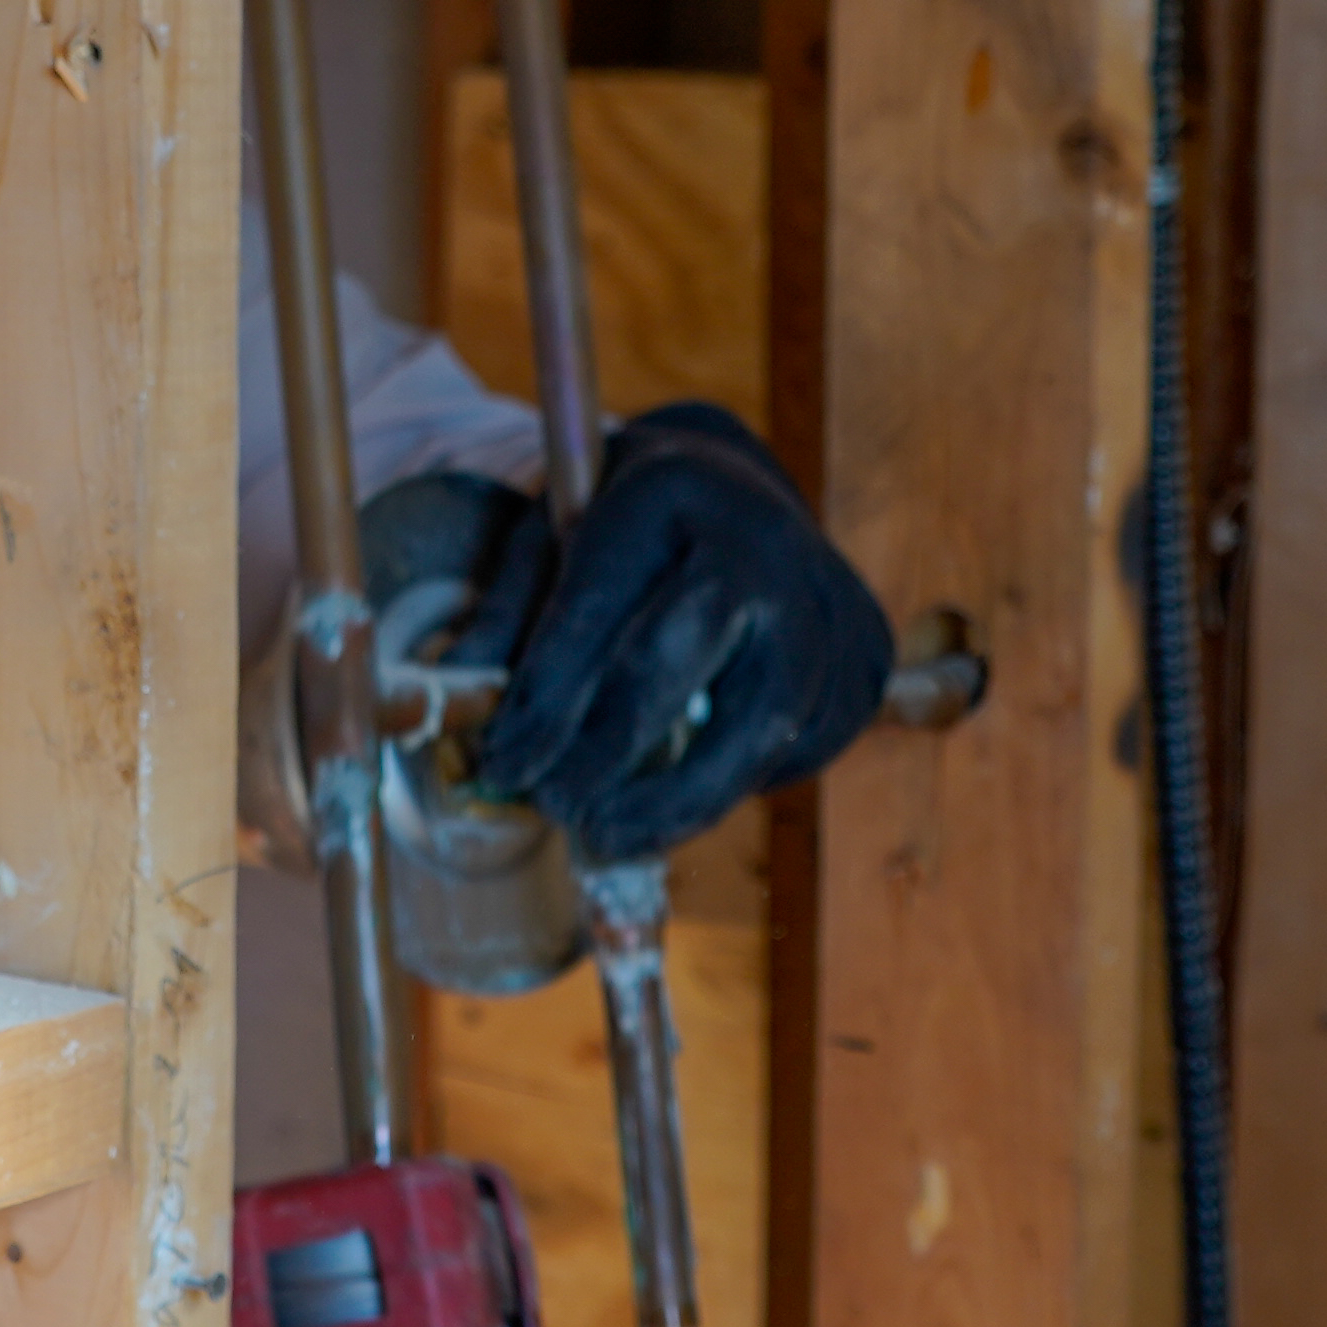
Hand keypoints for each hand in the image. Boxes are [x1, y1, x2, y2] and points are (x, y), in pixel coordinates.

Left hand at [448, 404, 894, 865]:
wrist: (741, 491)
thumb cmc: (627, 527)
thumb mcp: (550, 536)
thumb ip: (507, 619)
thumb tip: (461, 713)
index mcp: (663, 491)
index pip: (597, 606)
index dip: (545, 700)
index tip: (503, 767)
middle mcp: (758, 537)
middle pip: (686, 655)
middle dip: (610, 749)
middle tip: (556, 808)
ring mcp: (826, 594)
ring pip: (764, 719)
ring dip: (682, 796)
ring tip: (612, 835)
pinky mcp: (865, 651)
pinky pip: (807, 741)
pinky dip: (740, 781)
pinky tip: (686, 794)